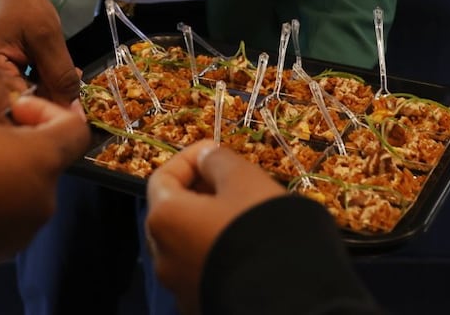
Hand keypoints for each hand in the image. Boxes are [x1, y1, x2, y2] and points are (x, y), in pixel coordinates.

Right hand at [0, 0, 80, 103]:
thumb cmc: (19, 3)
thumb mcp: (45, 34)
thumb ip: (59, 73)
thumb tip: (72, 111)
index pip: (18, 103)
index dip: (48, 108)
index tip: (75, 108)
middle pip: (19, 105)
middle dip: (51, 99)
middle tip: (76, 86)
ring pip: (23, 100)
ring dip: (48, 92)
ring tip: (68, 76)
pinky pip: (21, 91)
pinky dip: (40, 86)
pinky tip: (56, 75)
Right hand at [0, 72, 91, 270]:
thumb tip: (2, 90)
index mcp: (42, 161)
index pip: (75, 129)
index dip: (47, 109)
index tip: (12, 107)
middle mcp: (43, 199)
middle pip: (44, 157)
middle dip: (15, 137)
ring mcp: (22, 230)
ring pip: (22, 185)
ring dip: (0, 166)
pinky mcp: (0, 251)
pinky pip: (4, 212)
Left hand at [145, 140, 286, 313]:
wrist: (287, 295)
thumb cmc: (259, 228)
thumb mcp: (244, 179)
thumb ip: (218, 161)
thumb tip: (206, 159)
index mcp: (164, 220)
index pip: (163, 177)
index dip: (190, 158)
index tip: (217, 151)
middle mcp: (163, 256)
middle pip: (173, 212)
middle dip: (200, 191)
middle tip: (232, 181)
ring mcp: (180, 287)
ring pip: (188, 243)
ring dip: (209, 222)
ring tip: (244, 213)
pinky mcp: (201, 304)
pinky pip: (204, 269)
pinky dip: (217, 251)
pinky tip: (246, 246)